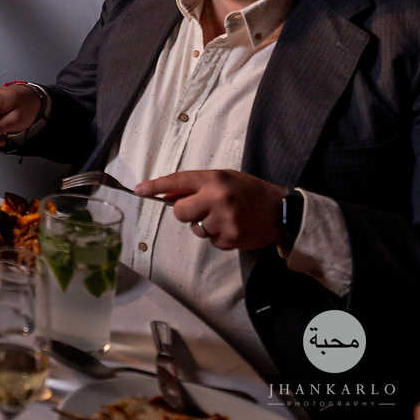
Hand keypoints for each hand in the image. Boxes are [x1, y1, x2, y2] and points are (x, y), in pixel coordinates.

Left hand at [134, 169, 285, 249]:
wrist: (281, 212)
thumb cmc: (249, 191)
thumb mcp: (223, 179)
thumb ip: (195, 185)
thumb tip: (165, 195)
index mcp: (214, 179)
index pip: (177, 181)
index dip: (156, 186)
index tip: (139, 190)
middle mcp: (217, 198)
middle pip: (179, 211)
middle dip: (185, 211)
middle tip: (202, 208)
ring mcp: (223, 220)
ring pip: (194, 228)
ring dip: (204, 224)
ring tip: (224, 217)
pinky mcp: (229, 238)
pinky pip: (210, 240)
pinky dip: (217, 236)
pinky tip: (232, 227)